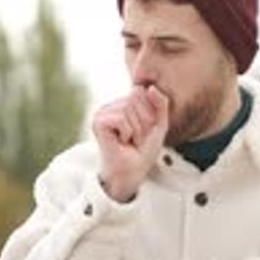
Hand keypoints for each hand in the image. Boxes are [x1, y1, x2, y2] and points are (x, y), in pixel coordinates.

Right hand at [92, 85, 168, 202]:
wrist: (133, 171)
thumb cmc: (143, 150)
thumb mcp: (159, 123)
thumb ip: (160, 103)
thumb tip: (150, 87)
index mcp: (127, 102)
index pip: (144, 91)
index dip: (151, 112)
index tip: (145, 130)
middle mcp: (114, 104)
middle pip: (137, 98)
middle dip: (144, 121)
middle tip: (136, 138)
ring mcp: (104, 111)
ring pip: (129, 108)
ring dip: (136, 130)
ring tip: (129, 141)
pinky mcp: (98, 121)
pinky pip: (121, 118)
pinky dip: (126, 133)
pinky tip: (121, 142)